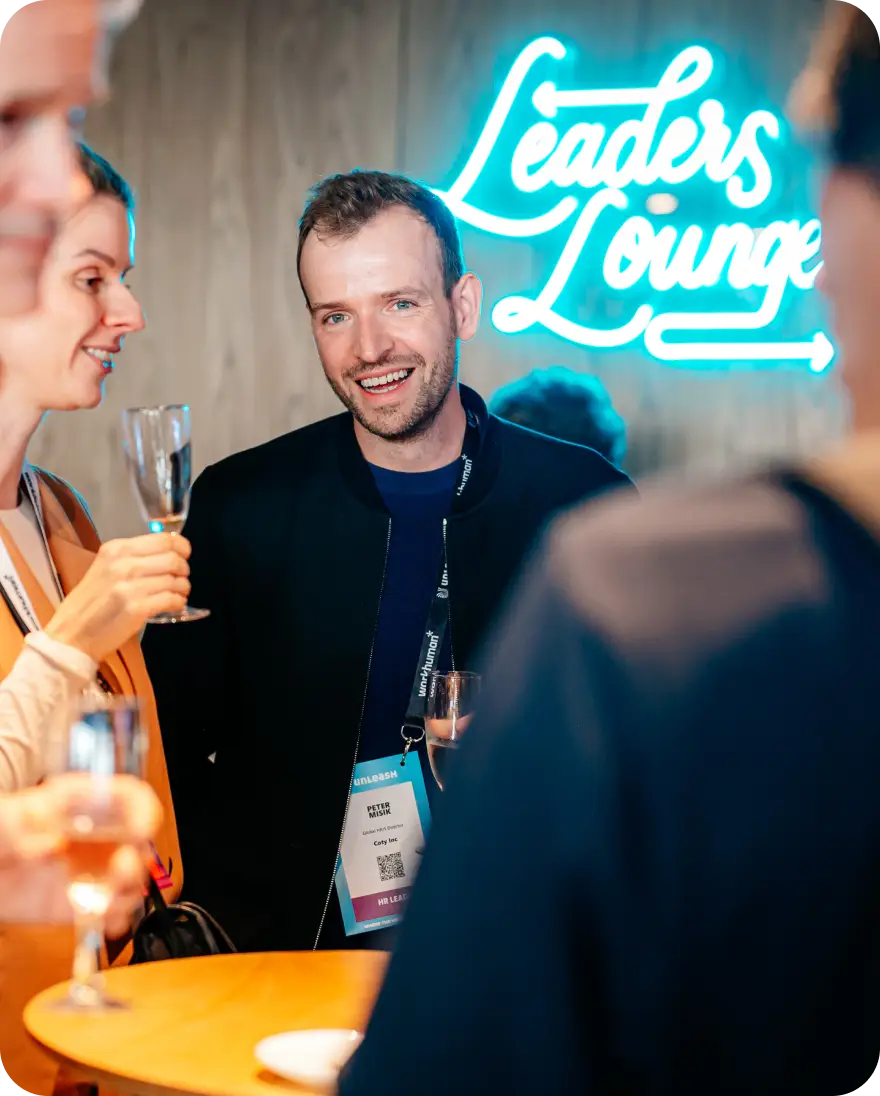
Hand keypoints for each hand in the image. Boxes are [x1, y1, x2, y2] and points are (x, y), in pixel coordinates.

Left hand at [0, 775, 161, 934]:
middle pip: (138, 842)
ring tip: (111, 902)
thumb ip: (20, 827)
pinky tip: (105, 922)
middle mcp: (96, 836)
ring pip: (131, 879)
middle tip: (121, 871)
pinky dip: (115, 919)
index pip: (129, 797)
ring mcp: (90, 870)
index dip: (144, 810)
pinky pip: (109, 912)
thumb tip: (51, 845)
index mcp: (82, 803)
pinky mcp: (79, 903)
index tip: (142, 828)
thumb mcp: (4, 819)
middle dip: (138, 859)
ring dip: (130, 892)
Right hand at [44, 534, 190, 662]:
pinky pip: (172, 599)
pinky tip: (174, 605)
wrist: (71, 635)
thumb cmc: (89, 604)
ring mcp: (130, 586)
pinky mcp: (137, 608)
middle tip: (181, 577)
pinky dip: (178, 602)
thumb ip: (131, 558)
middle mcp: (123, 564)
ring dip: (183, 588)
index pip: (162, 539)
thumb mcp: (104, 569)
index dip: (181, 547)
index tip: (184, 554)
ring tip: (178, 593)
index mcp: (116, 549)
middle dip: (184, 568)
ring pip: (175, 580)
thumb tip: (167, 553)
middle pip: (173, 558)